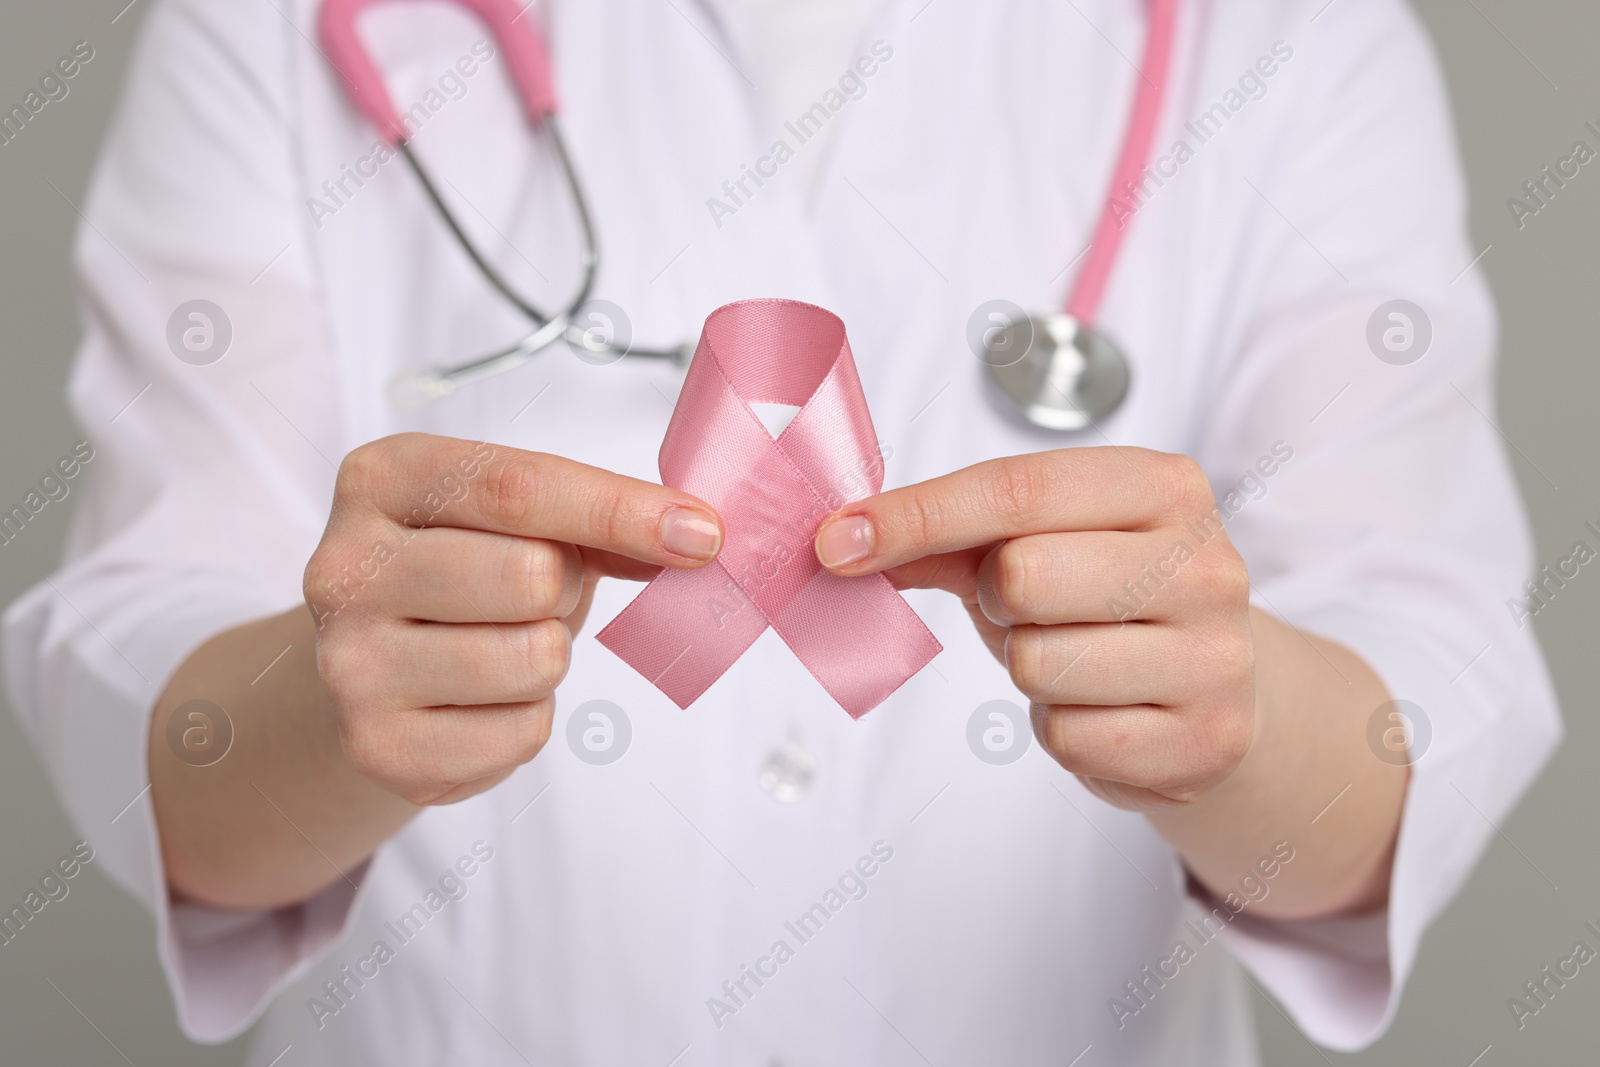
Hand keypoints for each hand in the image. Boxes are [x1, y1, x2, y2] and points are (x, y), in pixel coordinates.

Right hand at [304, 433, 723, 805]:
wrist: (367, 669)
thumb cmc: (459, 576)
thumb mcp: (513, 521)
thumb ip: (595, 519)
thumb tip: (692, 536)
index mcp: (380, 480)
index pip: (518, 486)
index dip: (620, 510)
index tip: (700, 532)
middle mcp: (345, 567)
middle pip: (531, 574)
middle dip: (566, 590)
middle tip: (536, 596)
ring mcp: (349, 663)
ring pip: (534, 657)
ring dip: (549, 656)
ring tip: (501, 645)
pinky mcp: (376, 746)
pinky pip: (522, 732)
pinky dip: (528, 718)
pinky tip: (481, 701)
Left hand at [813, 448, 1253, 812]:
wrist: (1213, 689)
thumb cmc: (1106, 599)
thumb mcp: (1036, 543)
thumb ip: (945, 535)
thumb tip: (842, 542)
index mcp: (1166, 488)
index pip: (1016, 489)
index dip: (916, 515)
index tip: (837, 540)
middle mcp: (1206, 564)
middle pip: (1023, 574)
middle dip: (998, 600)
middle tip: (1028, 608)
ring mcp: (1216, 657)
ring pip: (1038, 663)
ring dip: (1029, 669)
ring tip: (1074, 657)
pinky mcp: (1206, 740)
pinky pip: (1067, 738)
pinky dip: (1060, 729)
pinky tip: (1101, 709)